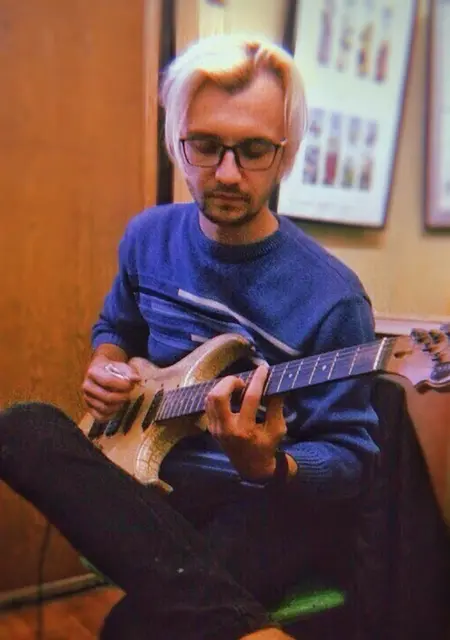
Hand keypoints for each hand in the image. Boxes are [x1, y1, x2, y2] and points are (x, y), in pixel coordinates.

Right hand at [82, 356, 139, 421]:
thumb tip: (136, 379)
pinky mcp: (89, 408)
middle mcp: (87, 386)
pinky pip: (100, 417)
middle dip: (122, 397)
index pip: (107, 381)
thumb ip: (130, 372)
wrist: (101, 371)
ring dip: (118, 405)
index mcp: (93, 372)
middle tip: (129, 393)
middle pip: (107, 397)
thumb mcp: (121, 367)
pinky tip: (117, 406)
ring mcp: (87, 398)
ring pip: (104, 408)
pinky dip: (111, 415)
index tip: (131, 385)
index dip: (122, 385)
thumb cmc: (113, 369)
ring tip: (123, 398)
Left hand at [205, 365, 285, 480]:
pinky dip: (219, 395)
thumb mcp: (278, 428)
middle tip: (243, 382)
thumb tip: (276, 383)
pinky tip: (231, 395)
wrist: (251, 467)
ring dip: (224, 387)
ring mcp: (216, 429)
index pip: (250, 398)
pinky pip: (209, 404)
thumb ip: (276, 406)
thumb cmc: (267, 447)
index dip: (257, 380)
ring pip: (210, 398)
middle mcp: (227, 429)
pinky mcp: (211, 428)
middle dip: (230, 382)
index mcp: (245, 430)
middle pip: (218, 396)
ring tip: (238, 388)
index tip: (263, 369)